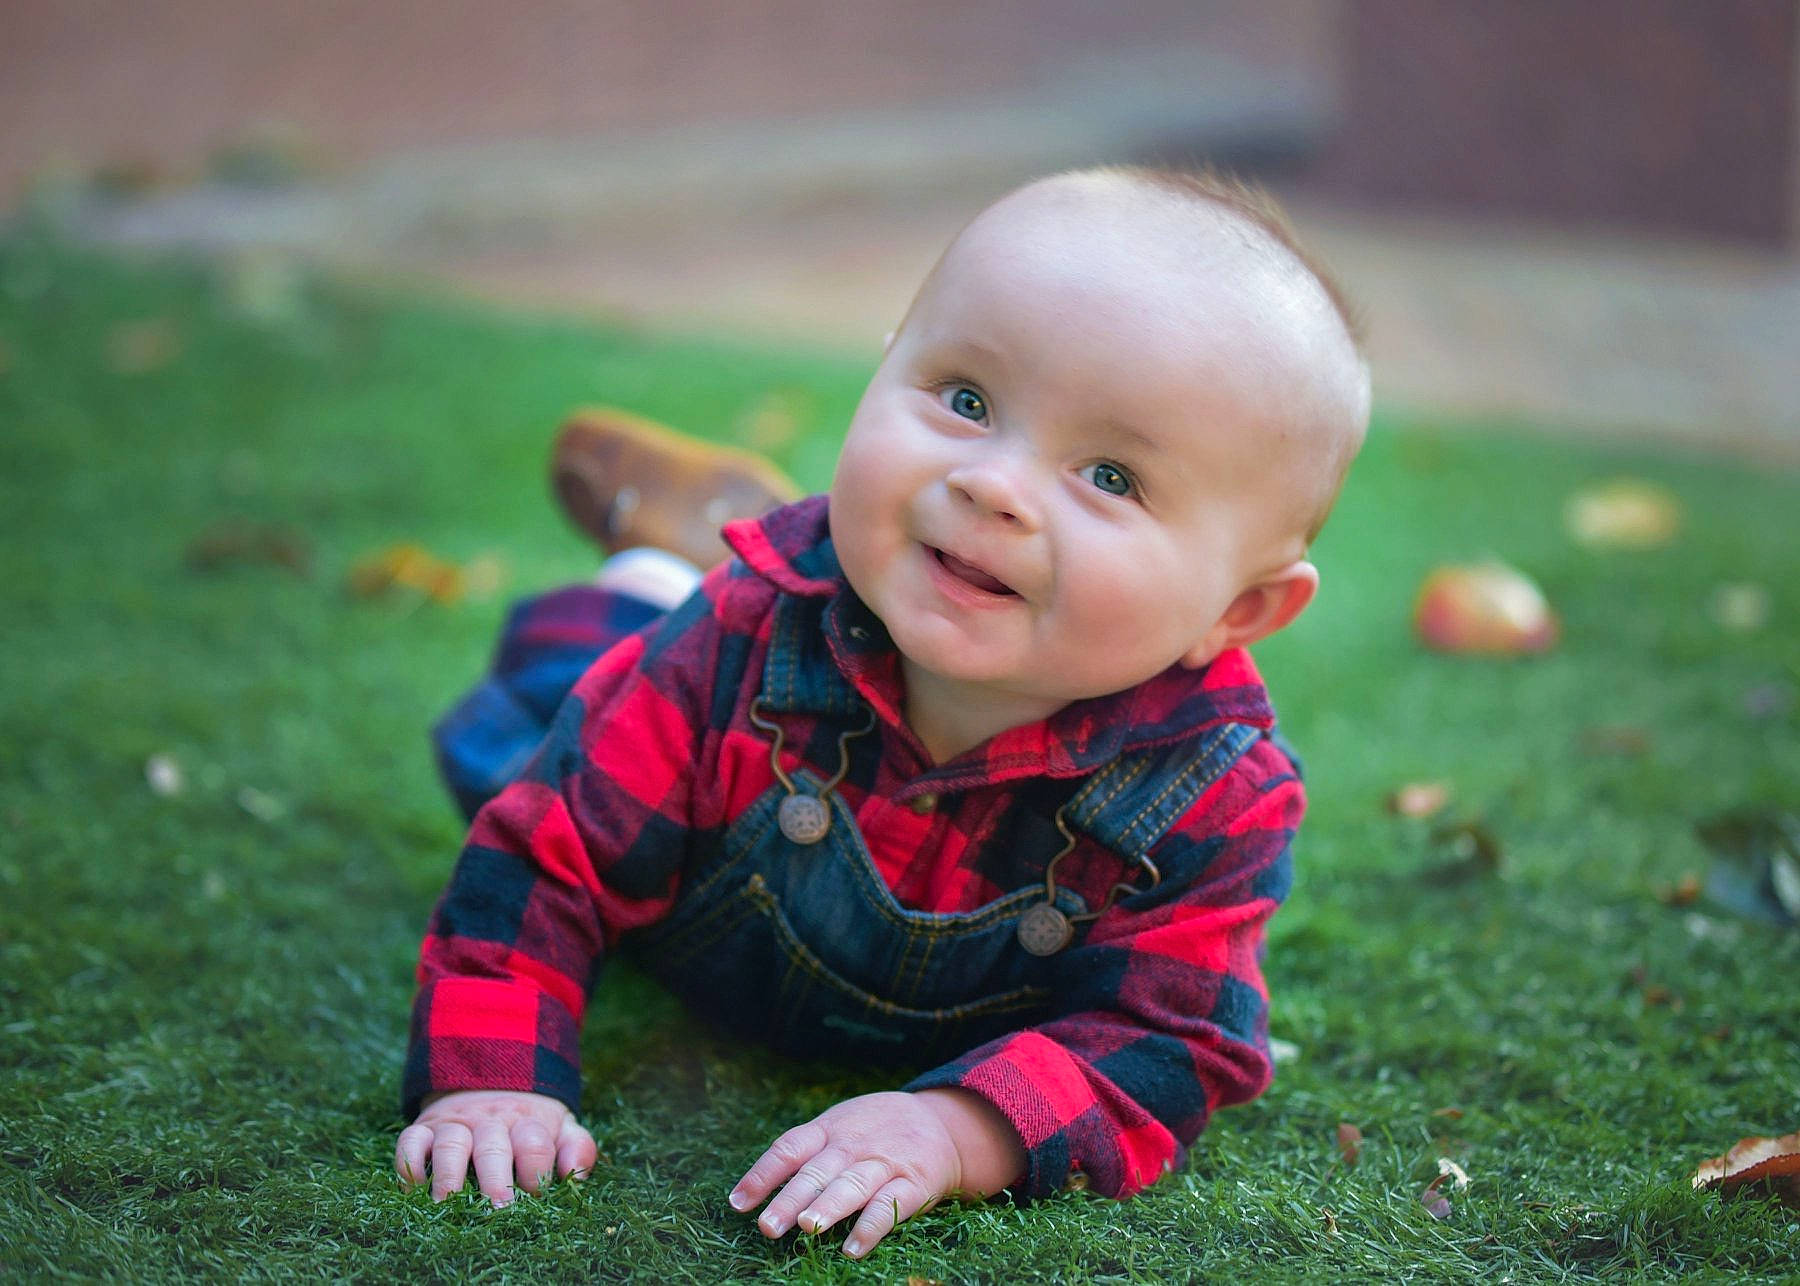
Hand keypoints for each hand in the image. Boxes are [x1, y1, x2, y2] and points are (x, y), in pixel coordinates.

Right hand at [395, 1089, 597, 1205]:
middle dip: (494, 1181)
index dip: (536, 1171)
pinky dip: (408, 1163)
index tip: (535, 1196)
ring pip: (450, 1146)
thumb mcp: (561, 1126)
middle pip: (492, 1149)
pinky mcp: (424, 1127)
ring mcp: (455, 1124)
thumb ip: (577, 1147)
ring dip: (449, 1177)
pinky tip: (414, 1189)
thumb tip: (575, 1175)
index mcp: (527, 1123)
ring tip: (448, 1206)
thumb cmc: (528, 1123)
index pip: (533, 1144)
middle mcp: (490, 1122)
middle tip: (497, 1210)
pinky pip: (410, 1141)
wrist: (488, 1081)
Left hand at [729, 1089, 1024, 1257]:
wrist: (940, 1123)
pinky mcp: (914, 1183)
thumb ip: (804, 1153)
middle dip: (792, 1199)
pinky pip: (891, 1206)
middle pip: (817, 1171)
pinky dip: (871, 1227)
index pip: (789, 1148)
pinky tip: (852, 1248)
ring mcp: (884, 1163)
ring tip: (809, 1227)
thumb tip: (752, 1193)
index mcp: (829, 1130)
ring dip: (830, 1206)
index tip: (738, 1203)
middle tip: (768, 1226)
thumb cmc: (874, 1131)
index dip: (762, 1174)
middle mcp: (853, 1145)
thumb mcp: (839, 1127)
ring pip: (853, 1184)